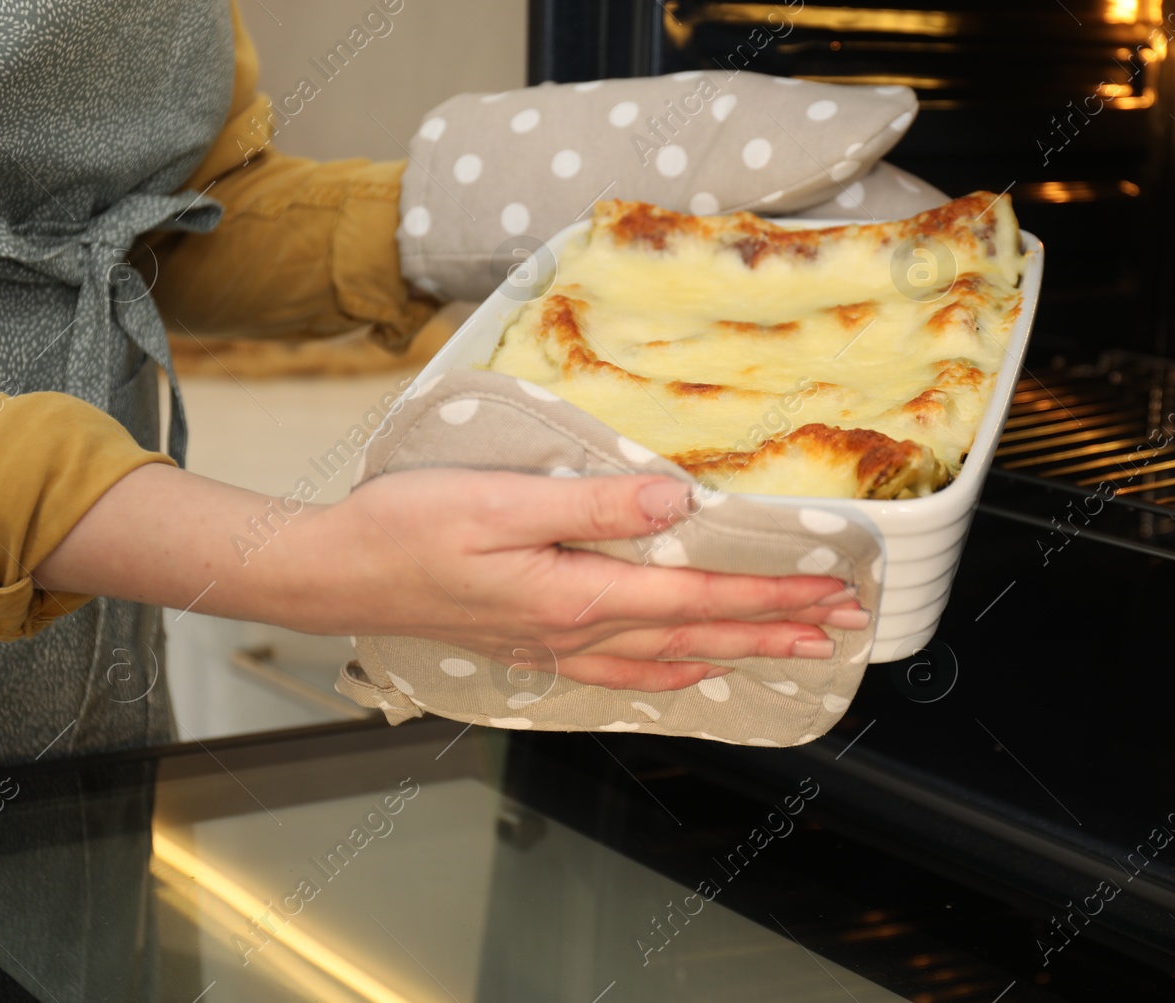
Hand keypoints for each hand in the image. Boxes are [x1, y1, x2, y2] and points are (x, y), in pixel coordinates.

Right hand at [34, 464, 868, 692]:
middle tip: (840, 630)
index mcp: (578, 594)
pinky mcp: (530, 642)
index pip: (699, 600)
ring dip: (733, 651)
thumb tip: (680, 505)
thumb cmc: (409, 528)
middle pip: (697, 635)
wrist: (334, 573)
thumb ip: (595, 505)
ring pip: (666, 655)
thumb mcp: (503, 502)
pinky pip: (619, 667)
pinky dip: (666, 670)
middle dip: (774, 631)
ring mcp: (553, 643)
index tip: (831, 592)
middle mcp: (576, 630)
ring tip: (785, 652)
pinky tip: (683, 672)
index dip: (771, 597)